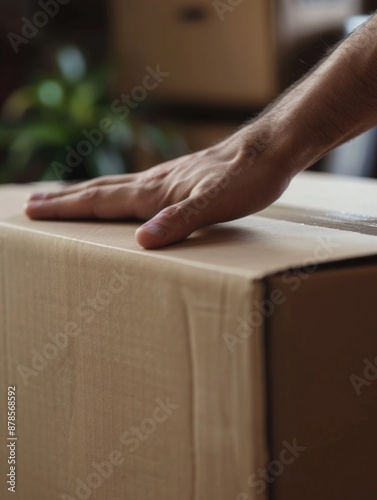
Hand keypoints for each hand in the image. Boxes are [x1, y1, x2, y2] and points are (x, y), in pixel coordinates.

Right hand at [25, 125, 292, 248]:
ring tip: (66, 199)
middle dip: (64, 200)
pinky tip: (123, 197)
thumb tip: (142, 241)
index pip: (100, 200)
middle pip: (100, 191)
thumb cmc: (248, 177)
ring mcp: (168, 179)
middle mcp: (155, 183)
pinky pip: (137, 188)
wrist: (271, 149)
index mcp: (156, 191)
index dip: (66, 208)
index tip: (34, 211)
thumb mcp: (216, 203)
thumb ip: (180, 220)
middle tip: (33, 204)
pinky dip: (116, 194)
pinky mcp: (182, 180)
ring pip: (116, 188)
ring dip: (86, 194)